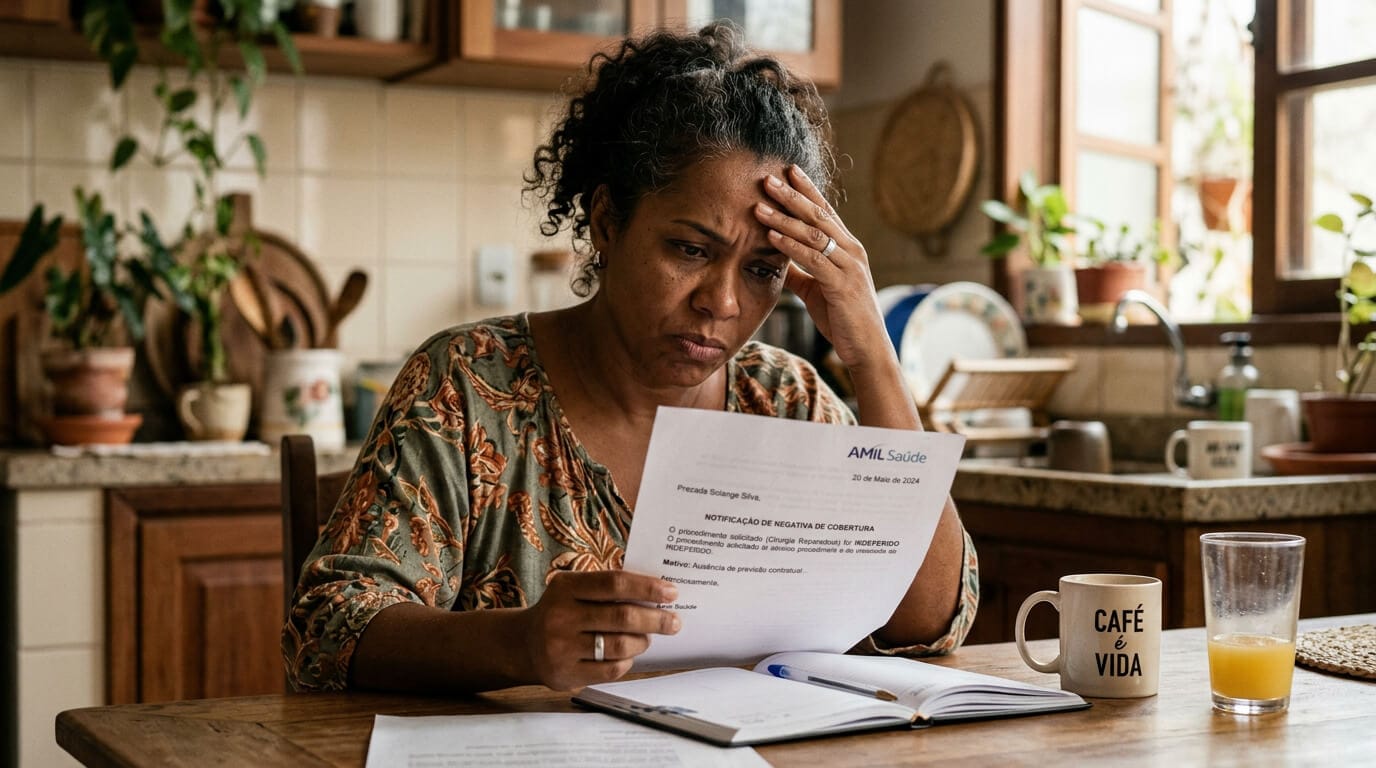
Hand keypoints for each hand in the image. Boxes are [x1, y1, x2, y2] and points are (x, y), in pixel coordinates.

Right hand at [521, 570, 679, 690]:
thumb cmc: (561, 611)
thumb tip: (656, 593)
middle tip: (674, 622)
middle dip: (655, 619)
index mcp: (565, 587)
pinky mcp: (566, 674)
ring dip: (642, 641)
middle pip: (622, 617)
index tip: (671, 592)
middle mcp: (560, 616)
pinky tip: (627, 655)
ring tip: (647, 638)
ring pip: (620, 645)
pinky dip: (626, 661)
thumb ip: (607, 588)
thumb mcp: (573, 590)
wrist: (523, 644)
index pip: (614, 583)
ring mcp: (561, 648)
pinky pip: (611, 669)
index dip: (647, 587)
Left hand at [755, 165, 889, 370]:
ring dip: (784, 218)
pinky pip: (813, 259)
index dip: (806, 190)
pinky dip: (791, 246)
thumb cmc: (843, 319)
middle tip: (768, 177)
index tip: (787, 170)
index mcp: (847, 249)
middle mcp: (852, 251)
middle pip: (818, 215)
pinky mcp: (842, 285)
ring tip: (759, 205)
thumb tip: (775, 257)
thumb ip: (799, 271)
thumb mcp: (815, 290)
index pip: (825, 211)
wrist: (867, 349)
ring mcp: (849, 266)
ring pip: (813, 234)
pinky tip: (771, 236)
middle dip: (792, 195)